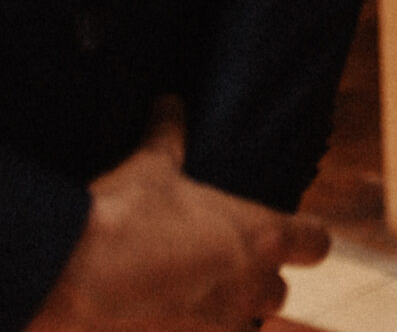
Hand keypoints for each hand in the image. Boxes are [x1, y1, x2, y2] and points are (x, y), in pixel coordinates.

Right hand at [30, 111, 328, 331]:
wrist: (67, 275)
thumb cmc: (122, 215)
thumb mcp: (150, 167)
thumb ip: (170, 135)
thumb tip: (169, 101)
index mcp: (262, 236)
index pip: (316, 243)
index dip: (306, 239)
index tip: (291, 234)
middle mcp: (251, 286)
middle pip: (277, 292)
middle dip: (256, 281)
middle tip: (221, 266)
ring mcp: (219, 325)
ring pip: (243, 325)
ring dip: (225, 312)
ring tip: (189, 295)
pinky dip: (189, 331)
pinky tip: (163, 317)